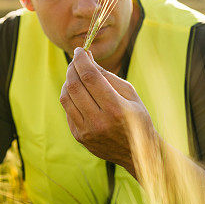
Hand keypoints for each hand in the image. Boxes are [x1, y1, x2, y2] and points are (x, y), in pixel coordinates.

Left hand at [59, 47, 158, 177]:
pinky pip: (67, 110)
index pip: (90, 76)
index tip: (80, 50)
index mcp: (115, 108)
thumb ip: (107, 75)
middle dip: (73, 67)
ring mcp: (87, 131)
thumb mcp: (130, 93)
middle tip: (76, 60)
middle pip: (74, 85)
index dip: (82, 59)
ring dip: (68, 81)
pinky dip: (70, 96)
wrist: (138, 153)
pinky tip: (79, 93)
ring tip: (76, 75)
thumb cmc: (137, 118)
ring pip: (66, 98)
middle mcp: (99, 121)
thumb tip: (86, 57)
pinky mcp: (79, 136)